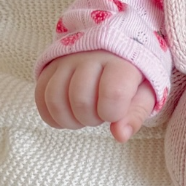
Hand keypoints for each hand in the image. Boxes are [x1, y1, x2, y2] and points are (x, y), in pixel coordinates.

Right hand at [34, 51, 155, 141]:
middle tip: (100, 114)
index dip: (112, 113)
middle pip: (80, 99)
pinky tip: (66, 117)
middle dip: (91, 119)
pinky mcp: (50, 66)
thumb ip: (136, 114)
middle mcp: (90, 57)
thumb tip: (120, 135)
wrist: (114, 50)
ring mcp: (67, 60)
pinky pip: (40, 95)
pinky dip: (51, 115)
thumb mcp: (145, 94)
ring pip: (55, 98)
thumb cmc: (132, 77)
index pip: (112, 93)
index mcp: (120, 62)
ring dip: (69, 119)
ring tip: (83, 116)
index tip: (116, 113)